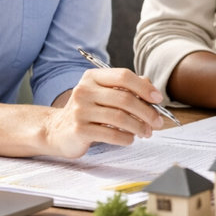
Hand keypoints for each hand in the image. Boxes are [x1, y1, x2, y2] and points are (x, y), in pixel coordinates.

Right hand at [44, 67, 164, 157]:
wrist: (57, 131)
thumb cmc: (88, 112)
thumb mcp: (104, 94)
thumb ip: (127, 89)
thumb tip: (152, 88)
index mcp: (92, 77)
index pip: (123, 76)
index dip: (144, 87)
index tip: (158, 99)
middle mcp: (84, 91)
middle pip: (124, 99)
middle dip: (147, 112)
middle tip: (158, 122)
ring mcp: (80, 110)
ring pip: (120, 118)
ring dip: (139, 127)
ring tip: (147, 132)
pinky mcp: (79, 130)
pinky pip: (111, 134)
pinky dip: (126, 138)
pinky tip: (130, 139)